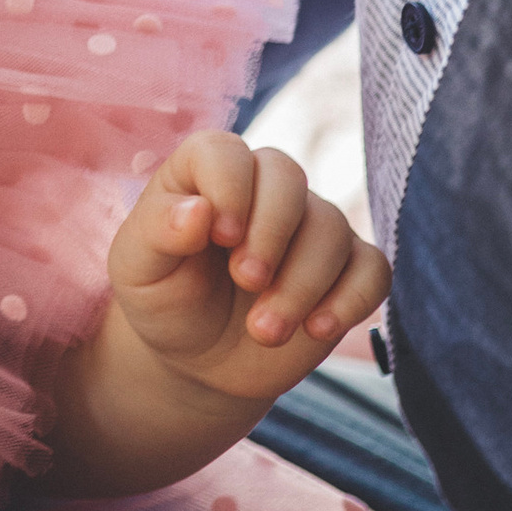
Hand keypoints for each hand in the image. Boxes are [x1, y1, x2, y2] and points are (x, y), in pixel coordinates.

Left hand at [110, 128, 387, 410]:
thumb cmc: (164, 301)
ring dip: (301, 284)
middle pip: (288, 177)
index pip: (224, 151)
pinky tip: (316, 329)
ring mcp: (309, 228)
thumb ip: (157, 233)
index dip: (228, 188)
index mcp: (204, 175)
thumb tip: (198, 210)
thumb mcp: (138, 272)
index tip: (219, 237)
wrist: (199, 359)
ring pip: (331, 227)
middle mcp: (263, 190)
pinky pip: (373, 268)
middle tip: (246, 282)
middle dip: (270, 235)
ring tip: (264, 330)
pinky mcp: (345, 270)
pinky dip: (351, 299)